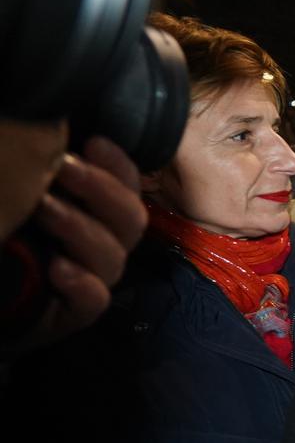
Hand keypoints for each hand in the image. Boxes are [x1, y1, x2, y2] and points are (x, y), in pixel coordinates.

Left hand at [3, 137, 146, 354]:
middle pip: (131, 218)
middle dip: (100, 189)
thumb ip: (48, 171)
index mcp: (99, 213)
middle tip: (62, 168)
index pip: (127, 185)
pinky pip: (95, 300)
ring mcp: (94, 279)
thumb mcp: (30, 194)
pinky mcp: (77, 312)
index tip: (94, 143)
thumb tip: (52, 130)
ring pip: (112, 256)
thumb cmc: (14, 231)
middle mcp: (104, 244)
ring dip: (79, 228)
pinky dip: (81, 283)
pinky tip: (57, 268)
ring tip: (43, 208)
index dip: (119, 165)